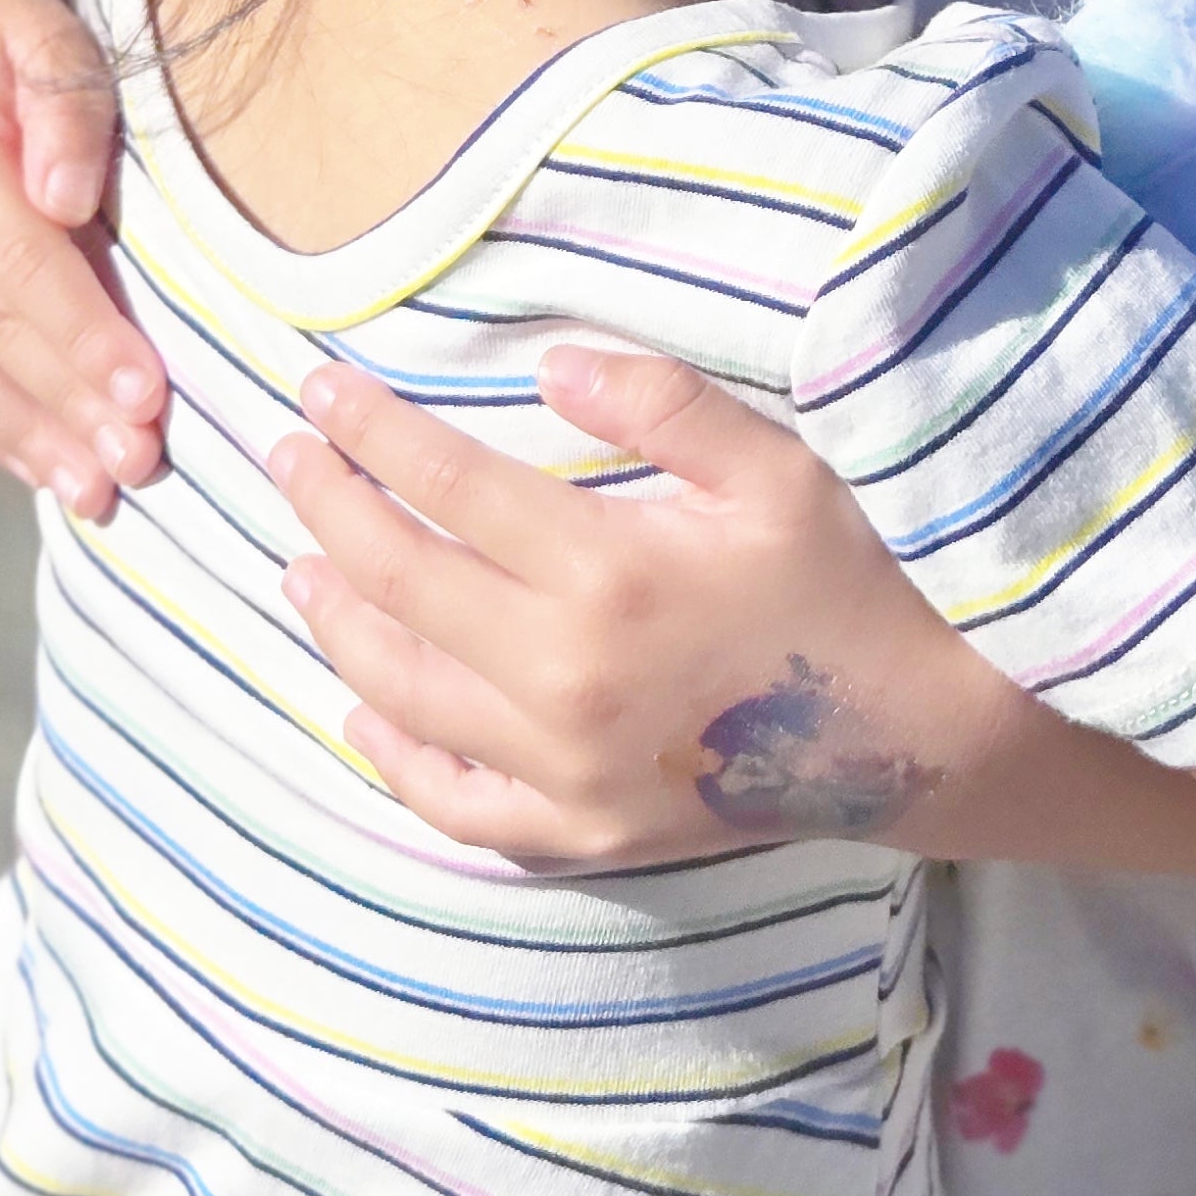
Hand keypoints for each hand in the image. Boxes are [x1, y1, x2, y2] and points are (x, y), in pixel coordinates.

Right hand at [0, 0, 162, 519]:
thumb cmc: (11, 45)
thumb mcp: (53, 37)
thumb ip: (71, 106)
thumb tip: (67, 200)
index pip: (17, 259)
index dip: (83, 331)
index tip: (147, 393)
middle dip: (66, 402)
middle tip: (140, 459)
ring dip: (26, 436)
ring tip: (97, 486)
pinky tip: (39, 465)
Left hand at [271, 347, 1030, 869]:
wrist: (910, 734)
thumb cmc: (842, 582)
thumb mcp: (774, 466)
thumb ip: (662, 404)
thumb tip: (546, 362)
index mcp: (606, 572)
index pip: (446, 487)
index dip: (371, 432)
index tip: (320, 387)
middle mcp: (562, 676)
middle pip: (402, 581)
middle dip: (329, 506)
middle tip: (285, 454)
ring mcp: (561, 768)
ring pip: (403, 690)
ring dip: (338, 620)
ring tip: (302, 564)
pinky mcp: (575, 832)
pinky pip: (451, 801)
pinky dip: (391, 755)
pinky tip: (359, 710)